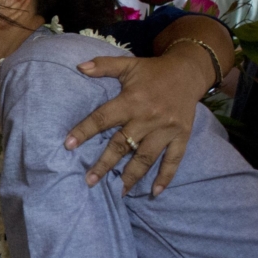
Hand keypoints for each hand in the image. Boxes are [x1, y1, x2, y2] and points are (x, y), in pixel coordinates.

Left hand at [66, 49, 206, 195]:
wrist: (189, 72)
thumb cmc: (153, 70)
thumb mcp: (128, 64)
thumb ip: (104, 65)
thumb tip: (79, 66)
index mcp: (132, 100)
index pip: (103, 118)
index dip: (84, 131)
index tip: (68, 145)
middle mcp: (148, 117)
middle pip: (122, 144)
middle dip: (105, 164)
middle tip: (89, 181)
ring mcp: (167, 129)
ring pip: (146, 157)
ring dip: (132, 176)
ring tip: (119, 192)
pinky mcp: (182, 136)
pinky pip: (173, 160)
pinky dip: (165, 177)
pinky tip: (155, 193)